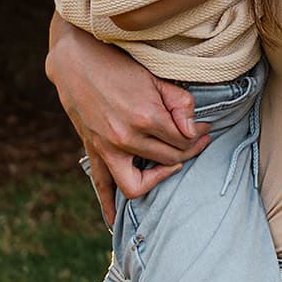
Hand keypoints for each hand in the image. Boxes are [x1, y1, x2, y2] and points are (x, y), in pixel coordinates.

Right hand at [45, 13, 211, 219]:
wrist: (76, 60)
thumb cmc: (118, 65)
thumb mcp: (155, 78)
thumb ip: (180, 103)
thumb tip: (195, 129)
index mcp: (147, 118)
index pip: (183, 142)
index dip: (199, 136)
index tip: (206, 129)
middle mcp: (127, 139)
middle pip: (169, 159)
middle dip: (187, 151)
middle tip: (197, 141)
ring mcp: (107, 149)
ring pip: (141, 182)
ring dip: (160, 177)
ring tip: (172, 168)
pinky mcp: (93, 151)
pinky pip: (101, 186)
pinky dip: (109, 205)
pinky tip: (116, 221)